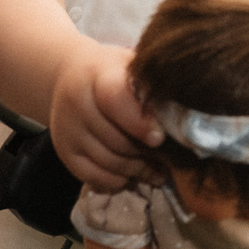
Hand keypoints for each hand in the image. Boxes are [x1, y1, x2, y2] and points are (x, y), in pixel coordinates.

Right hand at [50, 43, 159, 189]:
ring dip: (136, 170)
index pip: (114, 100)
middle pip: (115, 140)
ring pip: (107, 162)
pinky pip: (93, 177)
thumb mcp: (131, 66)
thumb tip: (184, 114)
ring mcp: (66, 129)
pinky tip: (132, 176)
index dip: (139, 122)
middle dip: (146, 153)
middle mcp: (76, 102)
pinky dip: (116, 181)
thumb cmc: (112, 72)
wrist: (69, 76)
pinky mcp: (64, 151)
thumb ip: (152, 87)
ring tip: (157, 170)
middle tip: (170, 159)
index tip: (160, 138)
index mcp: (96, 75)